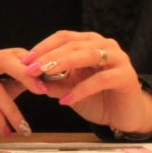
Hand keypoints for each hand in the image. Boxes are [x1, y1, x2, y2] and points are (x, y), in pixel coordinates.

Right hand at [0, 47, 47, 136]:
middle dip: (28, 75)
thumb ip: (13, 86)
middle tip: (45, 91)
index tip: (55, 80)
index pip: (16, 55)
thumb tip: (44, 83)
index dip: (36, 67)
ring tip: (22, 128)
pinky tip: (5, 130)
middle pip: (7, 61)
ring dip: (12, 111)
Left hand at [23, 31, 151, 134]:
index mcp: (91, 43)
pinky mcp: (126, 76)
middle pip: (74, 44)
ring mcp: (118, 59)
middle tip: (30, 69)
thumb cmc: (98, 98)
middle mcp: (106, 46)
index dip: (43, 47)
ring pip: (88, 55)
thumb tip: (31, 80)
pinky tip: (65, 100)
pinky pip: (100, 79)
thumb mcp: (70, 90)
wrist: (125, 115)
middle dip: (49, 56)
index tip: (25, 61)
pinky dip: (80, 89)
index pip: (65, 37)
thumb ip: (54, 83)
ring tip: (44, 75)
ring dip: (63, 63)